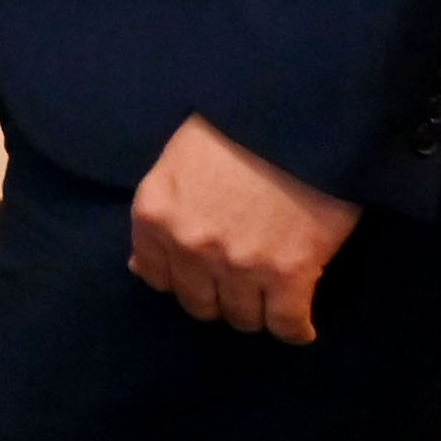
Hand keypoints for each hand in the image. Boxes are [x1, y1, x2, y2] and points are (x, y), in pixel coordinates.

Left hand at [127, 114, 360, 342]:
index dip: (183, 277)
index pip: (155, 276)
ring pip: (243, 318)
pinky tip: (301, 322)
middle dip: (220, 296)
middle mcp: (188, 245)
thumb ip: (161, 213)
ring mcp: (236, 263)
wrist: (298, 112)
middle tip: (243, 281)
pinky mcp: (288, 274)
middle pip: (199, 303)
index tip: (203, 275)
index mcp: (154, 213)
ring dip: (258, 310)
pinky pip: (286, 325)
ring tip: (273, 295)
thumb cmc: (238, 126)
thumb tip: (140, 267)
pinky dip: (295, 328)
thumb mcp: (178, 160)